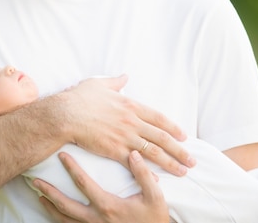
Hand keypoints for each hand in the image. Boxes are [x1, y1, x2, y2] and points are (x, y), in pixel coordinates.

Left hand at [35, 150, 170, 222]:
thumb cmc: (155, 219)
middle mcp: (96, 220)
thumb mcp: (155, 197)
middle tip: (36, 180)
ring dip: (50, 208)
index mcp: (108, 206)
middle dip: (49, 191)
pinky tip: (53, 213)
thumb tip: (132, 153)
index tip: (62, 156)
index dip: (71, 168)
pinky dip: (59, 221)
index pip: (83, 183)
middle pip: (65, 205)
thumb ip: (143, 174)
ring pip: (64, 220)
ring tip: (39, 195)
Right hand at [62, 76, 194, 175]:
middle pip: (162, 137)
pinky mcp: (114, 150)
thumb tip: (124, 76)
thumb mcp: (99, 84)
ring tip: (183, 171)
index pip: (158, 118)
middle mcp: (132, 121)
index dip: (173, 127)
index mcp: (130, 105)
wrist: (65, 115)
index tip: (184, 136)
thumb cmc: (79, 98)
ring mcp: (125, 137)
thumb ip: (115, 82)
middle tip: (191, 159)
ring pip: (154, 152)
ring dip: (170, 162)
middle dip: (179, 149)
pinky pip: (136, 164)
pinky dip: (149, 173)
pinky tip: (159, 180)